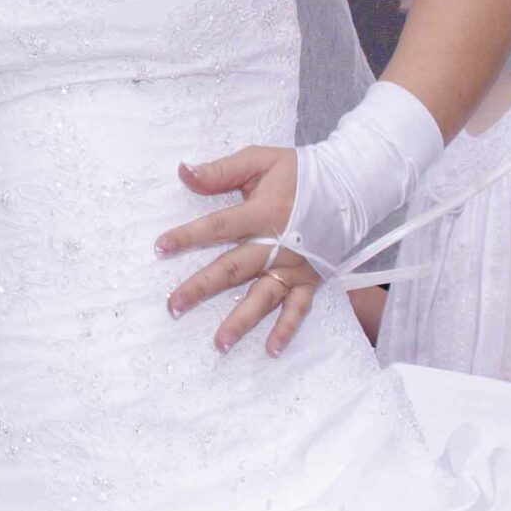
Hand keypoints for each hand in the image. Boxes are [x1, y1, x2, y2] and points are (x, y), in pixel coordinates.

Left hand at [156, 147, 319, 354]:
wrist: (349, 186)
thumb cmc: (299, 172)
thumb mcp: (260, 160)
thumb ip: (221, 170)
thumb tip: (183, 171)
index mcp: (263, 212)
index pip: (218, 226)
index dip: (188, 236)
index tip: (160, 247)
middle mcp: (278, 244)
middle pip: (234, 269)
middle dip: (202, 287)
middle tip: (174, 306)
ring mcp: (295, 266)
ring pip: (263, 296)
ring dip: (241, 320)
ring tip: (219, 342)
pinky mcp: (310, 280)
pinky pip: (298, 308)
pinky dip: (286, 329)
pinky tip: (271, 350)